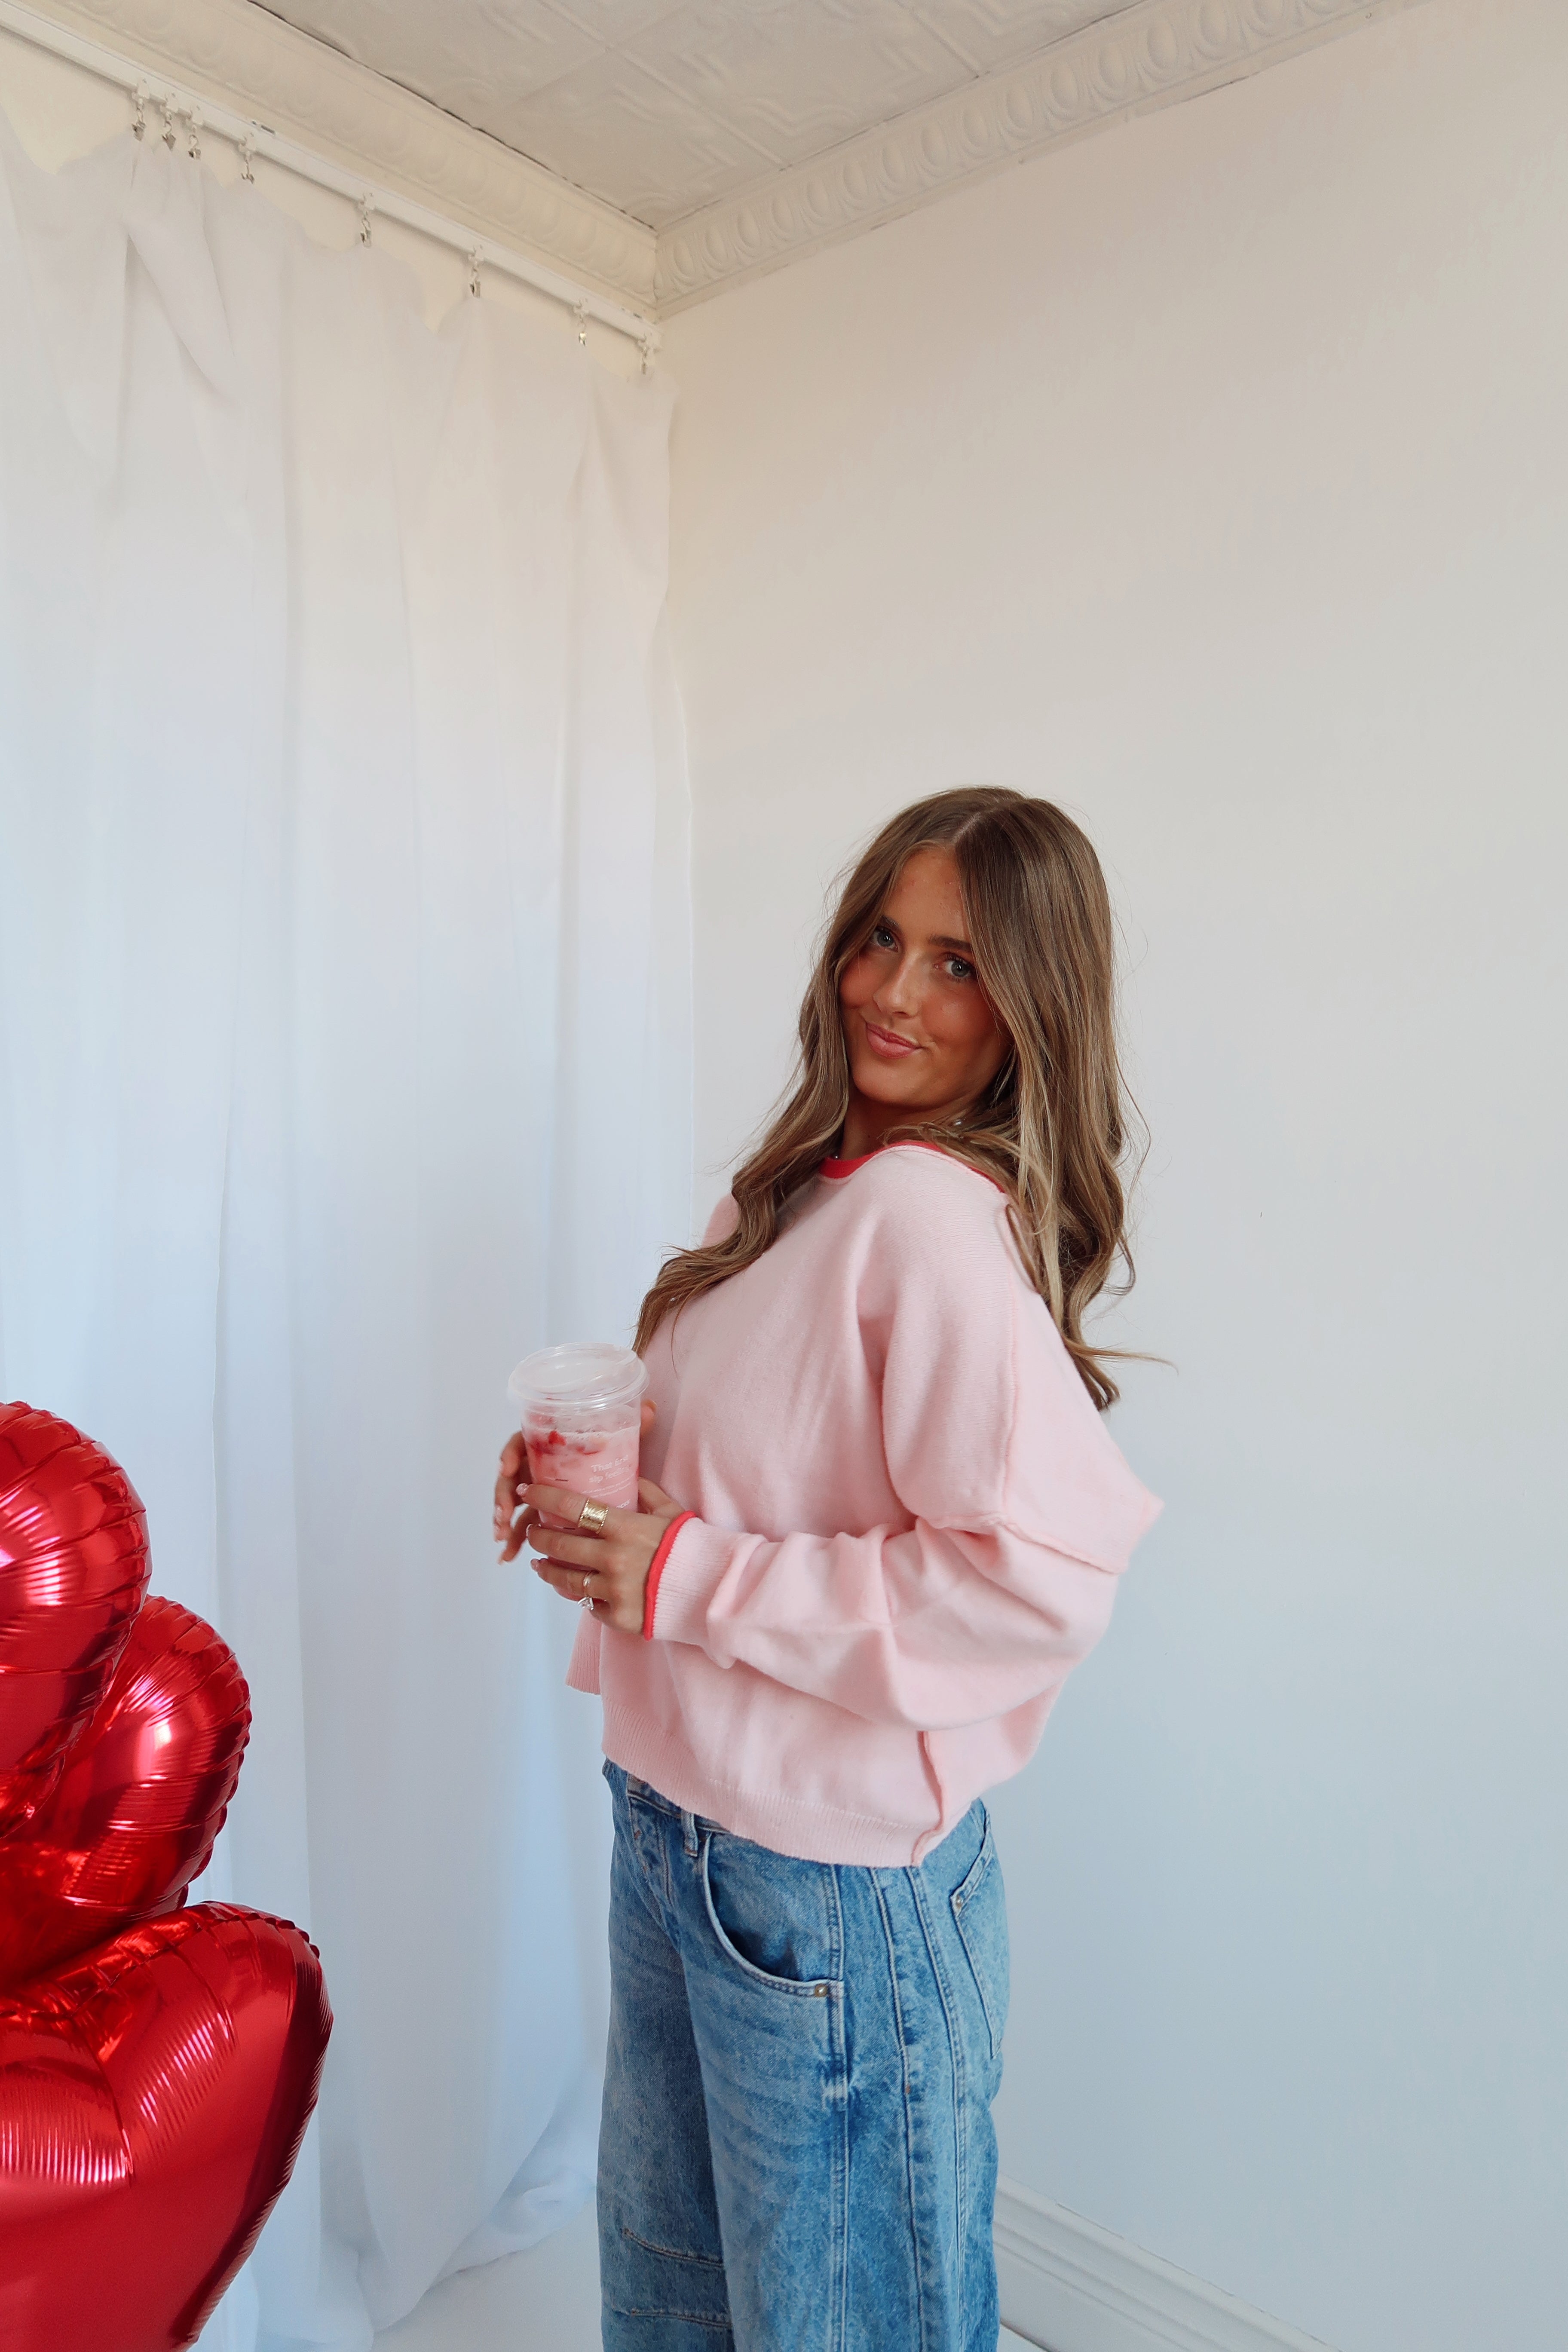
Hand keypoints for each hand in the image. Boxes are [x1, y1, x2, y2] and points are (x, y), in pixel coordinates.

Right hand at [493, 1398, 654, 1563]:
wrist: (618, 1475)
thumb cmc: (615, 1453)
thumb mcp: (624, 1440)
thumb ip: (635, 1425)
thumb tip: (652, 1409)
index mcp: (552, 1442)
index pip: (524, 1441)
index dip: (511, 1453)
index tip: (507, 1468)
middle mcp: (540, 1463)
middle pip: (514, 1475)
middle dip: (504, 1495)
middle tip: (504, 1513)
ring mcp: (539, 1488)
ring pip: (516, 1503)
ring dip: (505, 1520)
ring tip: (504, 1537)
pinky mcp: (540, 1510)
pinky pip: (524, 1524)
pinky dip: (514, 1539)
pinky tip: (508, 1555)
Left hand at [519, 1478, 685, 1633]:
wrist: (713, 1590)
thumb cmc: (692, 1546)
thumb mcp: (671, 1512)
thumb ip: (646, 1493)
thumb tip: (629, 1476)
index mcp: (624, 1528)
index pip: (572, 1507)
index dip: (544, 1496)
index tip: (526, 1489)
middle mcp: (612, 1558)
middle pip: (559, 1545)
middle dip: (538, 1536)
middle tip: (531, 1531)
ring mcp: (613, 1590)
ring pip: (566, 1579)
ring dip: (548, 1570)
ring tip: (540, 1565)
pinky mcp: (617, 1616)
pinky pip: (590, 1605)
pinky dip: (582, 1596)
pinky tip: (575, 1590)